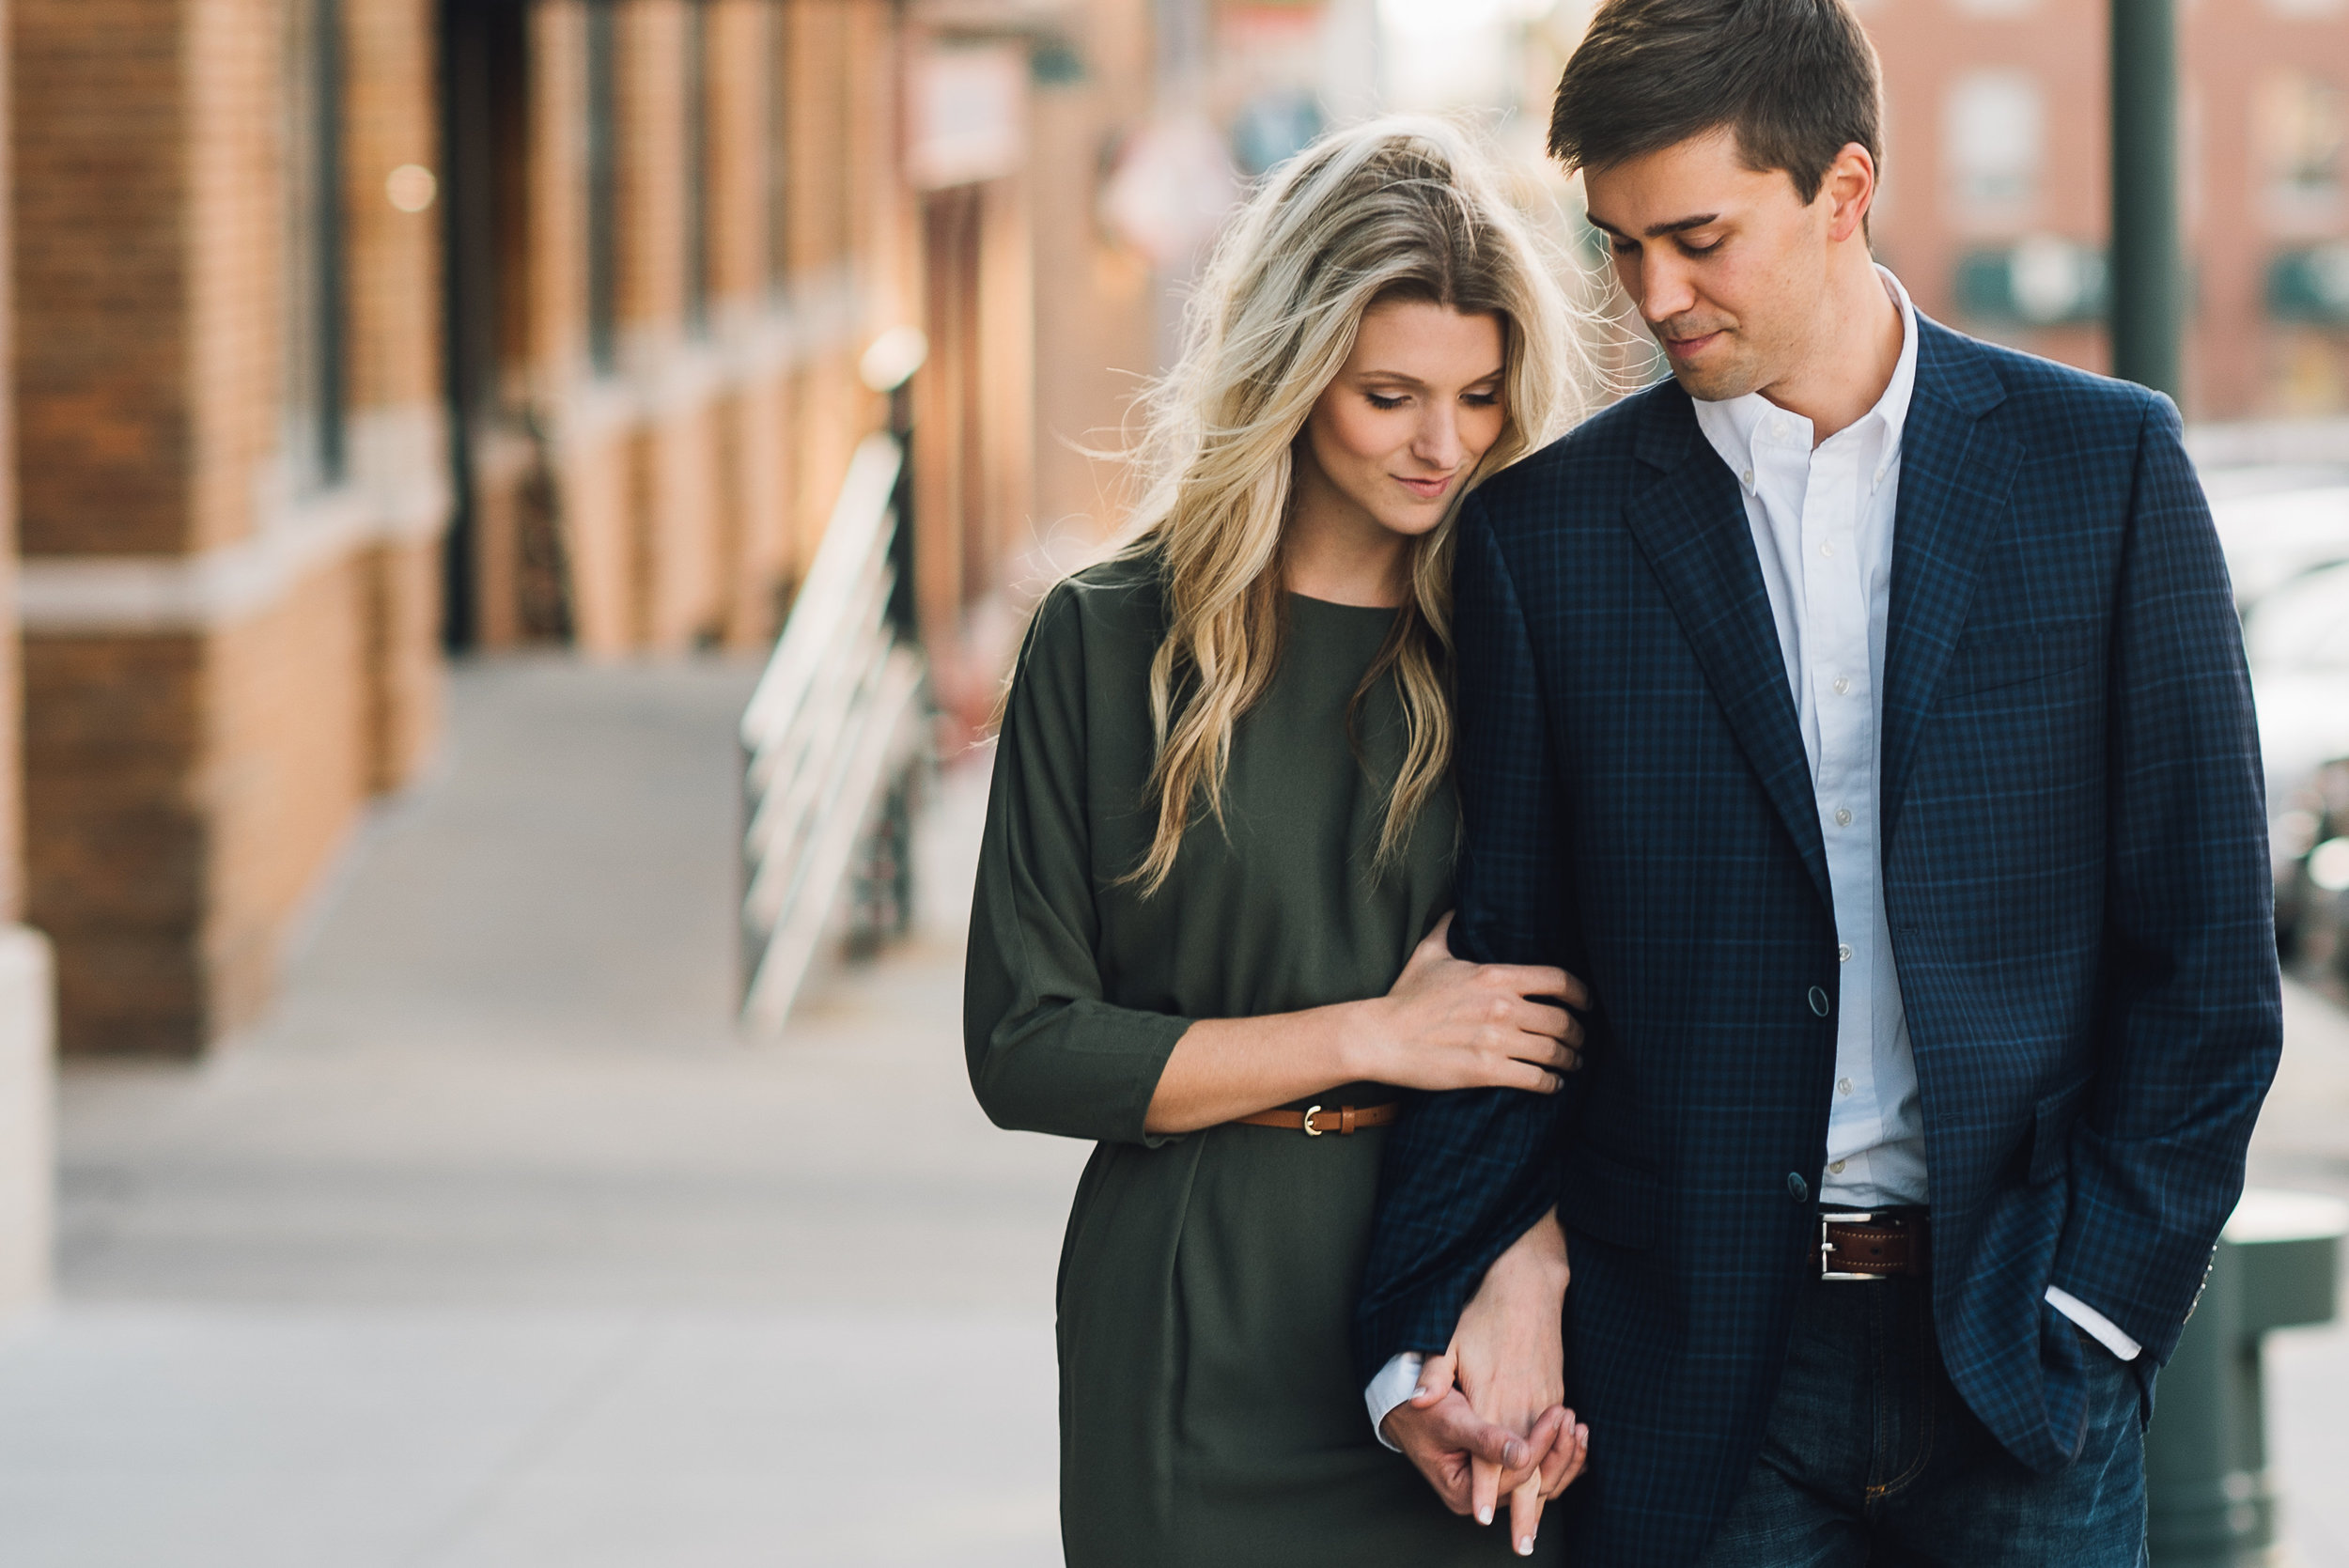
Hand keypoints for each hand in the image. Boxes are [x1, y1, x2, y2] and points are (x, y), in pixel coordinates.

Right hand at [1353, 914, 1587, 1092]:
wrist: (1381, 1036)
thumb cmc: (1404, 997)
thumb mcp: (1428, 955)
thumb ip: (1447, 928)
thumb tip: (1456, 908)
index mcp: (1495, 976)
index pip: (1557, 979)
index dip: (1580, 994)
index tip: (1586, 1004)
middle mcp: (1502, 1006)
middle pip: (1563, 1020)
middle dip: (1578, 1034)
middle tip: (1580, 1042)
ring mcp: (1496, 1040)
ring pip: (1554, 1051)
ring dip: (1569, 1060)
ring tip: (1571, 1064)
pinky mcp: (1487, 1071)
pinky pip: (1535, 1079)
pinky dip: (1550, 1084)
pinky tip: (1552, 1085)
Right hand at [1380, 1352, 1565, 1521]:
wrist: (1406, 1407)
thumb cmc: (1424, 1411)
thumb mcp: (1451, 1421)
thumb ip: (1485, 1440)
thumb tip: (1521, 1455)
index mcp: (1466, 1493)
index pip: (1516, 1473)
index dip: (1540, 1443)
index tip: (1558, 1412)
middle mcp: (1483, 1499)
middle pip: (1535, 1485)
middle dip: (1560, 1453)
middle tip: (1574, 1419)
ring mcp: (1495, 1489)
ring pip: (1541, 1483)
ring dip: (1564, 1457)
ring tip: (1580, 1427)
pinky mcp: (1502, 1476)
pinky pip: (1537, 1474)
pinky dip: (1557, 1456)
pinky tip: (1577, 1438)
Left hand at [1456, 1213, 1587, 1553]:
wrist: (1528, 1285)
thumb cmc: (1483, 1313)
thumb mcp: (1450, 1340)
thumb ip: (1436, 1375)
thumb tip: (1416, 1398)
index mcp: (1493, 1399)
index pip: (1487, 1455)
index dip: (1482, 1487)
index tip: (1479, 1516)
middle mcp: (1521, 1406)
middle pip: (1525, 1470)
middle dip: (1524, 1511)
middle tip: (1520, 1546)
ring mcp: (1543, 1400)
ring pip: (1546, 1460)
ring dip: (1545, 1491)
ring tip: (1537, 1525)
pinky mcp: (1555, 1392)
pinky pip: (1557, 1441)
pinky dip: (1559, 1466)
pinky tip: (1556, 1481)